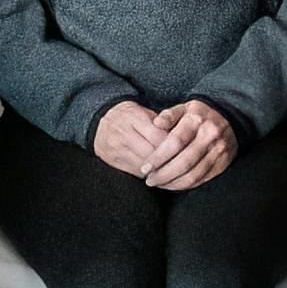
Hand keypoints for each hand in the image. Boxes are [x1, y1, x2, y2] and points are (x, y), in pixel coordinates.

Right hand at [90, 100, 212, 185]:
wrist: (100, 120)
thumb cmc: (128, 115)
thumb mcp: (144, 111)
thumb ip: (162, 123)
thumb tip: (181, 139)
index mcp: (134, 117)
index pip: (159, 136)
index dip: (175, 145)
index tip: (186, 149)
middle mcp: (124, 133)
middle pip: (152, 153)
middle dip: (169, 160)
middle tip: (184, 164)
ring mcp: (117, 149)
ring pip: (145, 166)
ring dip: (161, 171)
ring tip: (174, 171)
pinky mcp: (114, 161)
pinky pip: (136, 172)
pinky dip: (150, 175)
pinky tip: (160, 175)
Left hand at [144, 101, 239, 191]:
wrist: (231, 118)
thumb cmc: (199, 115)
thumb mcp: (184, 108)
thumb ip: (169, 115)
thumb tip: (156, 123)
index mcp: (196, 119)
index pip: (175, 142)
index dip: (158, 157)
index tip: (145, 168)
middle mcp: (210, 135)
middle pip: (184, 162)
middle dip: (163, 174)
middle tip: (149, 180)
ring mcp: (219, 150)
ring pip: (194, 174)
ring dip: (173, 183)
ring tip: (159, 184)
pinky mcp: (223, 163)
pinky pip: (202, 179)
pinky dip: (186, 185)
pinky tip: (174, 185)